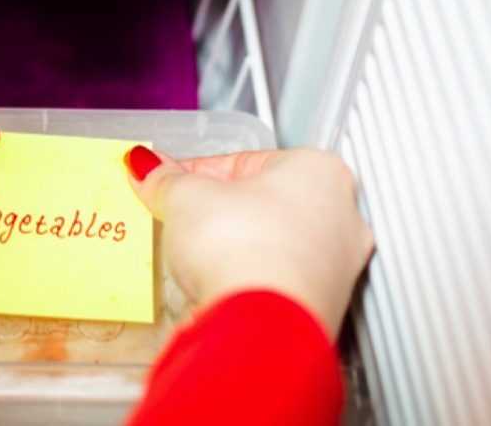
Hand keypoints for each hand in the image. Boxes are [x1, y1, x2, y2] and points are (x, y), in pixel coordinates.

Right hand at [126, 146, 373, 337]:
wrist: (260, 328)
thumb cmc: (245, 250)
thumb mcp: (186, 198)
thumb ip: (166, 179)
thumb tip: (150, 169)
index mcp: (318, 169)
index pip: (241, 161)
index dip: (195, 173)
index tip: (170, 183)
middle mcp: (340, 215)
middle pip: (262, 203)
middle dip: (219, 211)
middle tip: (183, 218)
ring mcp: (336, 266)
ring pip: (273, 244)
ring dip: (235, 247)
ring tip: (198, 257)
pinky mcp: (321, 306)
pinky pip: (275, 281)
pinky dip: (248, 281)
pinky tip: (220, 285)